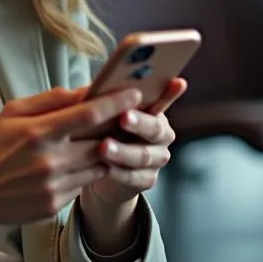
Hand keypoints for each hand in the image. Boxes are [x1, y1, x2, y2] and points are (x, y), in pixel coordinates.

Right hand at [0, 85, 143, 249]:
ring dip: (106, 152)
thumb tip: (84, 90)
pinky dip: (86, 172)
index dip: (116, 102)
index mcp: (39, 132)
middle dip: (119, 128)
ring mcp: (55, 185)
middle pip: (102, 141)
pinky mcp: (56, 204)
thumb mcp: (12, 113)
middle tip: (132, 117)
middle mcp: (51, 160)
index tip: (136, 94)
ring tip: (105, 140)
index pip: (89, 114)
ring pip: (99, 165)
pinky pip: (84, 184)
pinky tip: (76, 165)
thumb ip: (50, 100)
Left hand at [83, 77, 185, 208]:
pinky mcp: (147, 179)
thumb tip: (86, 94)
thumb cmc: (98, 131)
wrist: (96, 169)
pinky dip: (120, 173)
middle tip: (123, 117)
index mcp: (152, 111)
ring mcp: (157, 157)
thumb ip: (99, 102)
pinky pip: (136, 177)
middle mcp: (161, 133)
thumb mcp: (97, 114)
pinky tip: (107, 169)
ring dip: (123, 151)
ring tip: (103, 147)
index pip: (163, 98)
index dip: (170, 93)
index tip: (177, 82)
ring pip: (143, 155)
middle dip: (139, 123)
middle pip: (155, 128)